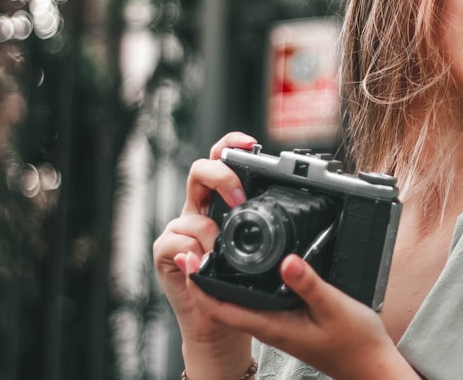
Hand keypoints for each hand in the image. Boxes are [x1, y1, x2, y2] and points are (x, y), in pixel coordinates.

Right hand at [152, 131, 259, 373]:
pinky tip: (203, 261)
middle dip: (221, 176)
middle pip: (199, 171)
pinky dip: (192, 251)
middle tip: (240, 198)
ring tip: (221, 250)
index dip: (231, 144)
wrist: (219, 320)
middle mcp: (198, 208)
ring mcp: (180, 229)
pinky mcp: (166, 252)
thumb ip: (265, 224)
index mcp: (220, 201)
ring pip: (190, 212)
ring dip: (210, 231)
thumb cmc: (239, 281)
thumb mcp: (259, 247)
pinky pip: (175, 240)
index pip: (221, 160)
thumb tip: (296, 204)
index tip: (250, 143)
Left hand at [178, 253, 419, 379]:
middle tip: (195, 248)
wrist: (370, 366)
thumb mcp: (333, 306)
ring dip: (223, 281)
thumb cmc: (355, 342)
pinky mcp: (288, 323)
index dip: (201, 286)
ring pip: (239, 304)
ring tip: (215, 254)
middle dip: (205, 279)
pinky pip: (257, 304)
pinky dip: (245, 286)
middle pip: (224, 305)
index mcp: (273, 326)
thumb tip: (286, 260)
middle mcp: (270, 328)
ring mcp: (278, 327)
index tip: (189, 260)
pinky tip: (251, 271)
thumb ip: (308, 284)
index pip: (222, 309)